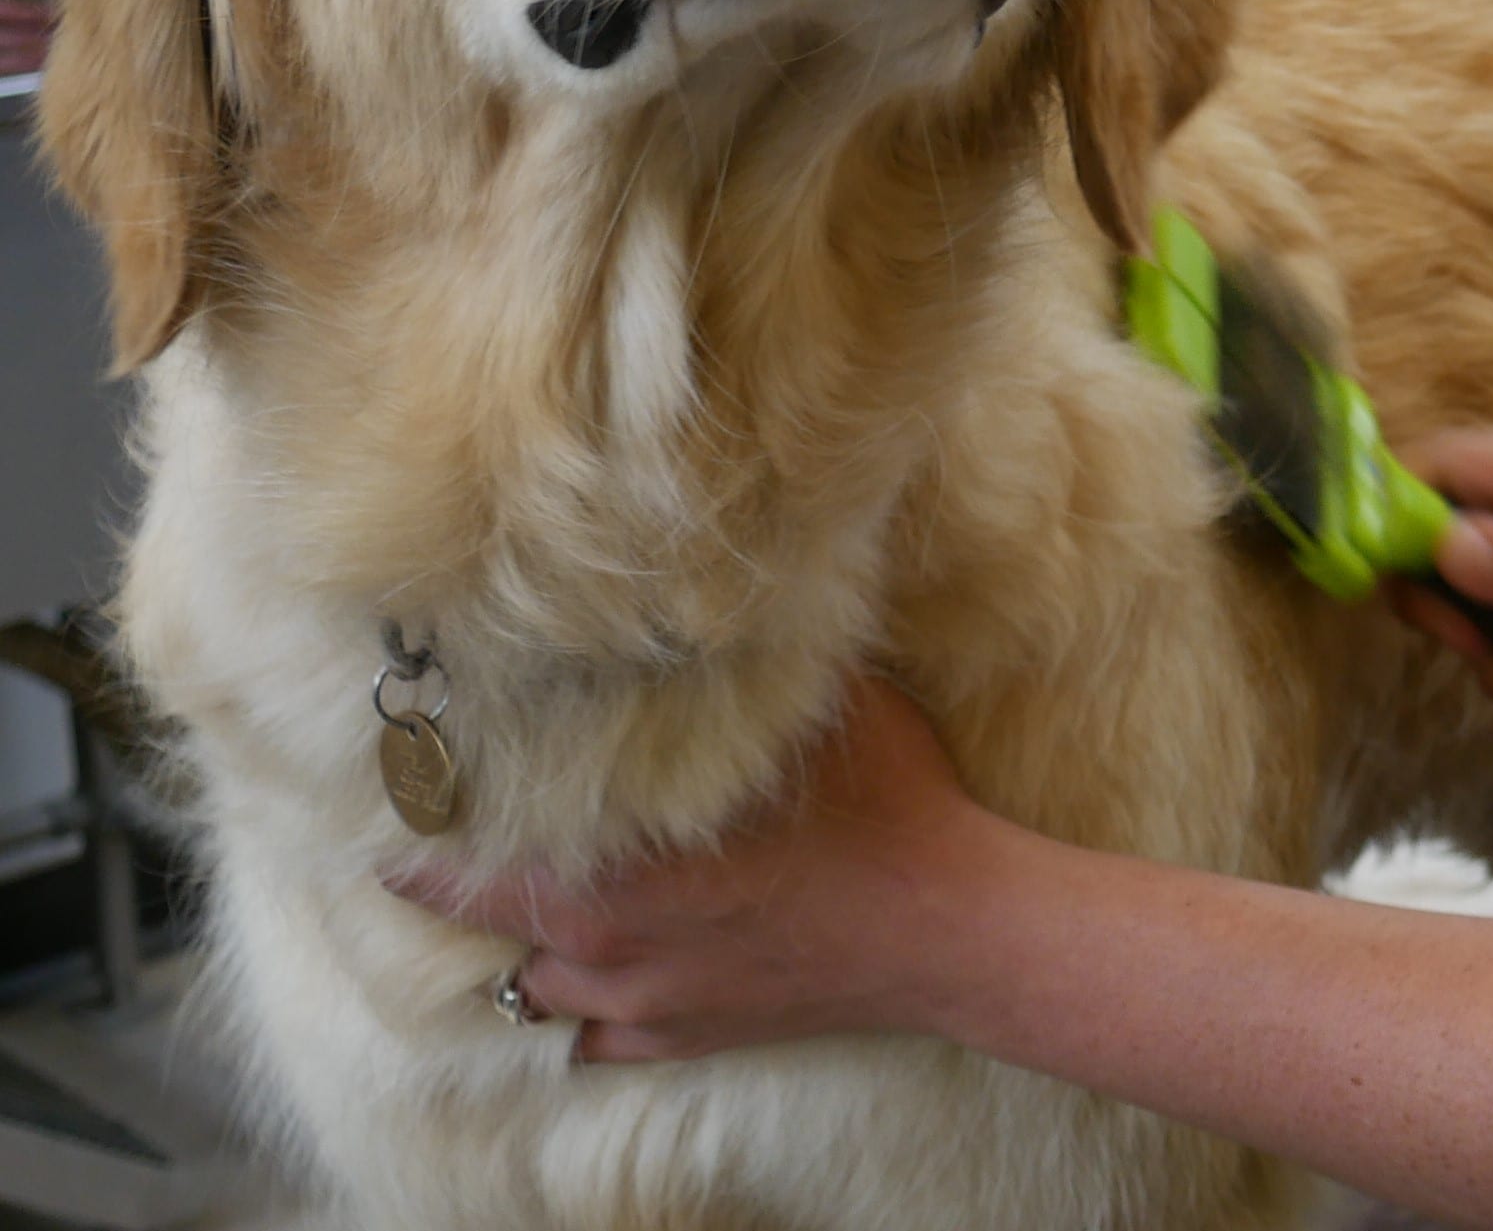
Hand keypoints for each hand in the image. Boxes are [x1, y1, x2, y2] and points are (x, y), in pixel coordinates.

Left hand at [388, 677, 1021, 1062]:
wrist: (950, 926)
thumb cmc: (886, 807)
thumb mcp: (815, 707)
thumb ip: (736, 666)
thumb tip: (696, 591)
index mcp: (612, 863)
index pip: (464, 855)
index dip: (422, 821)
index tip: (403, 786)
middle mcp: (605, 944)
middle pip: (480, 921)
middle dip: (450, 885)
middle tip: (429, 848)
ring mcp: (642, 1003)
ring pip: (532, 987)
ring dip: (523, 948)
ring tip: (522, 907)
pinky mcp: (685, 1039)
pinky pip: (590, 1040)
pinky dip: (581, 1011)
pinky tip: (596, 975)